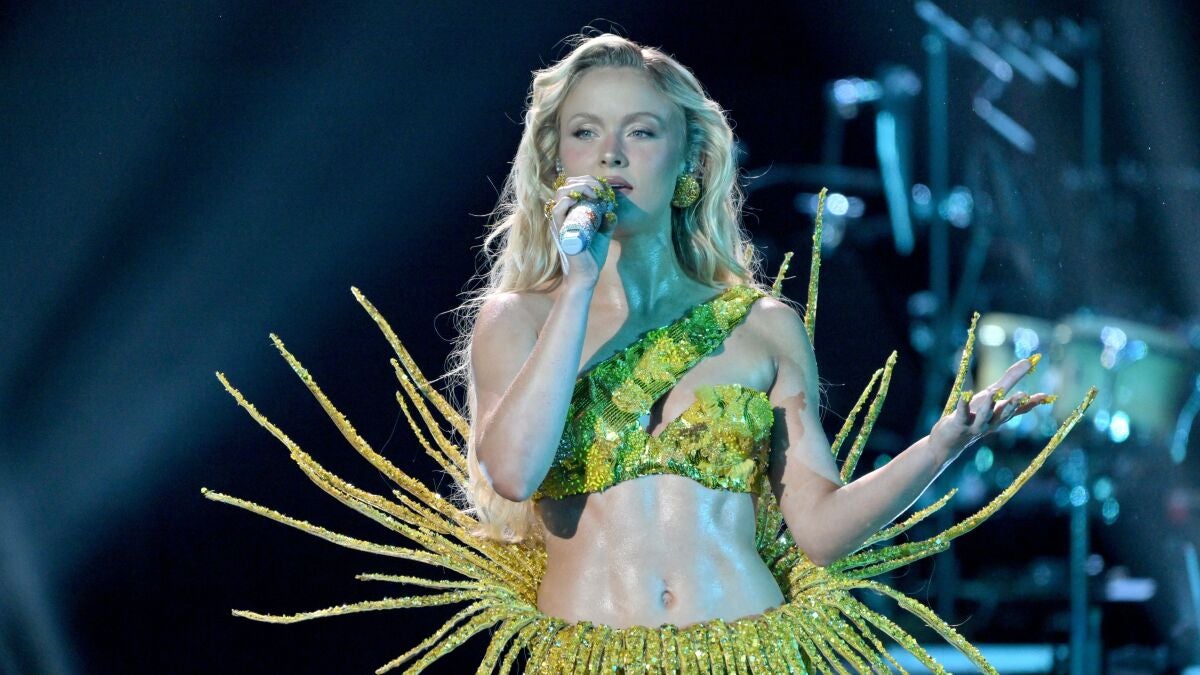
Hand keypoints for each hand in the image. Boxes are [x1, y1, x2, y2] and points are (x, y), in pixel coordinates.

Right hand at [546, 175, 615, 288]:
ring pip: (561, 193)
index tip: (604, 188)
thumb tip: (612, 210)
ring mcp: (560, 222)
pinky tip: (587, 202)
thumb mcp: (603, 233)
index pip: (572, 187)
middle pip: (567, 185)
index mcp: (569, 213)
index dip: (588, 181)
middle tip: (601, 189)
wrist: (587, 275)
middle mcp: (562, 215)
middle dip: (586, 181)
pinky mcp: (560, 231)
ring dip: (580, 187)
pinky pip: (558, 209)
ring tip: (596, 194)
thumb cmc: (592, 255)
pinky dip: (571, 200)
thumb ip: (606, 221)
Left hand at [929, 357, 1053, 463]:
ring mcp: (975, 425)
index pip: (1018, 409)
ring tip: (993, 392)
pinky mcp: (958, 425)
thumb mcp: (991, 396)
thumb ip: (1009, 380)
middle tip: (1023, 394)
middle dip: (1013, 405)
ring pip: (984, 416)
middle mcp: (991, 422)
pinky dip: (963, 405)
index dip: (1031, 403)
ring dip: (989, 405)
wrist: (950, 441)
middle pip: (1004, 414)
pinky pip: (961, 414)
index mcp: (1001, 415)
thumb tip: (1027, 361)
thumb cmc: (973, 415)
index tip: (1046, 396)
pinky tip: (965, 394)